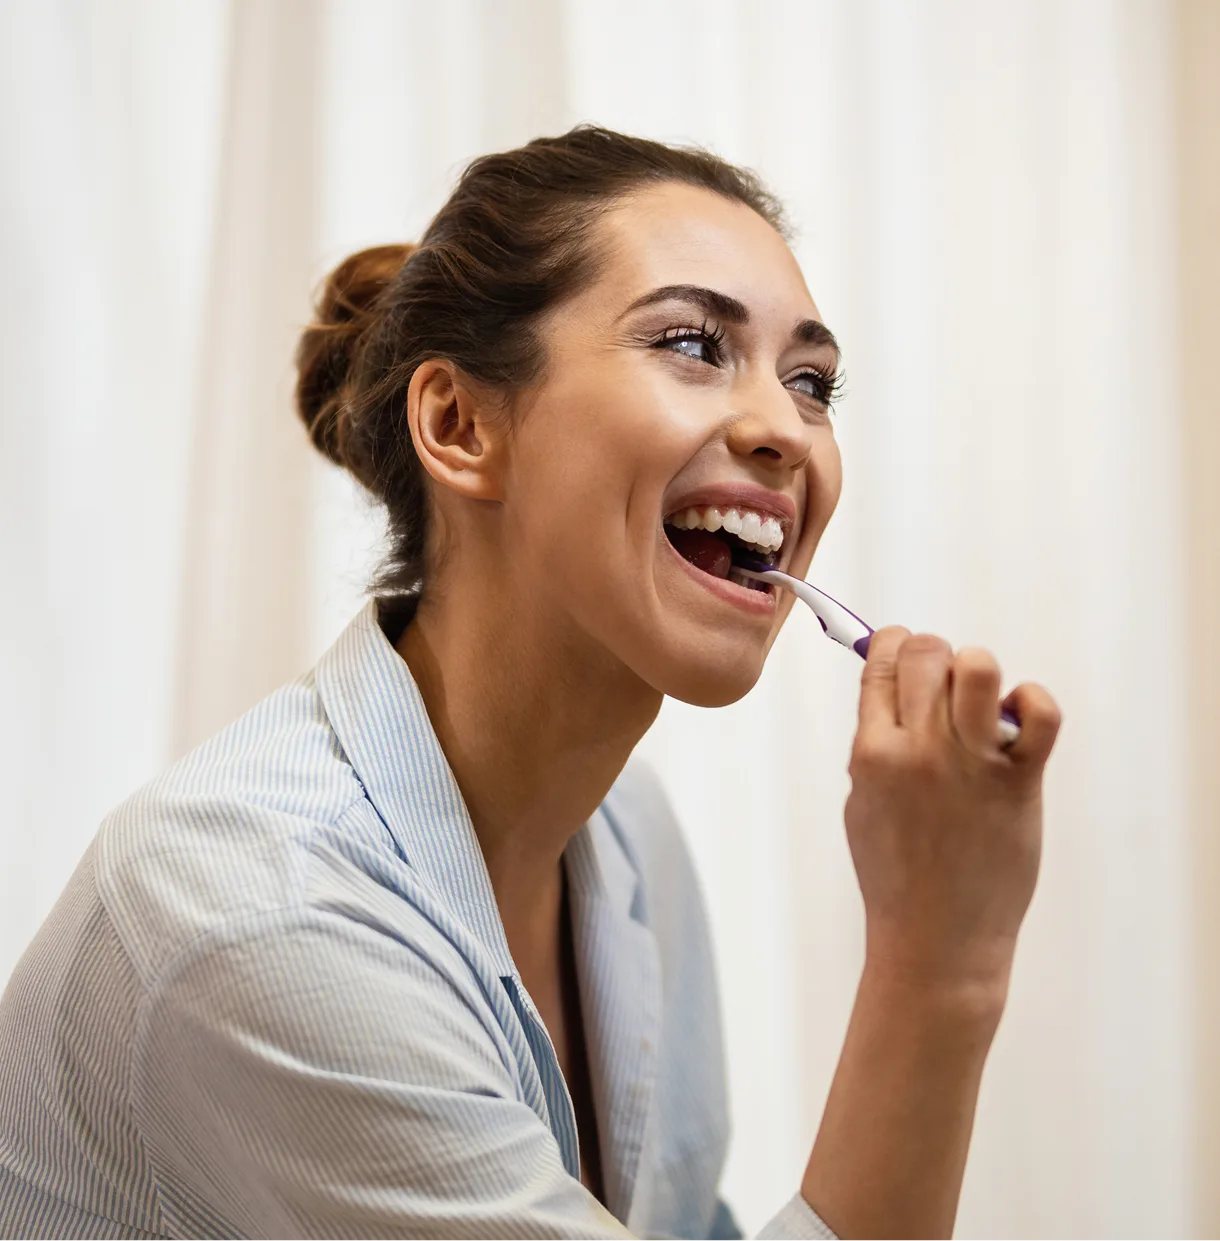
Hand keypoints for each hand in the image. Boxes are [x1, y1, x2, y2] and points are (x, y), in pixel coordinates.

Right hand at [844, 628, 1061, 995]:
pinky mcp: (1019, 783)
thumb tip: (891, 693)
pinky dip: (1033, 702)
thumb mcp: (861, 802)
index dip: (893, 644)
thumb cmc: (895, 873)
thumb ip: (874, 746)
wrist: (936, 937)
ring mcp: (971, 764)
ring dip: (977, 671)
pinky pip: (1039, 714)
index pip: (881, 663)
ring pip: (977, 667)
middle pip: (927, 652)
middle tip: (942, 684)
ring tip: (979, 702)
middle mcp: (919, 750)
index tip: (902, 652)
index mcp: (872, 752)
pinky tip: (1019, 720)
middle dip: (933, 655)